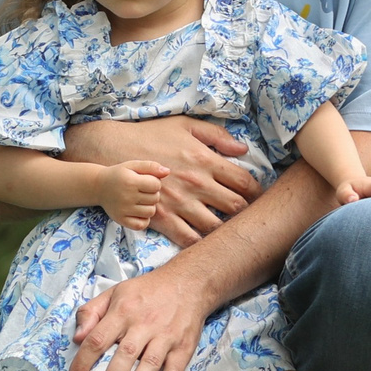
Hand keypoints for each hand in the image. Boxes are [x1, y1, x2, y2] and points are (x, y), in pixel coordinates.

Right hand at [63, 117, 261, 246]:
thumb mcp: (185, 125)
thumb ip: (217, 136)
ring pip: (216, 228)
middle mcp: (196, 184)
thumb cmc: (150, 134)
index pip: (244, 182)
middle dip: (247, 214)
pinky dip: (201, 244)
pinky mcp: (162, 217)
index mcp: (205, 160)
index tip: (258, 198)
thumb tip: (242, 151)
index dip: (257, 193)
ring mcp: (179, 203)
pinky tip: (206, 242)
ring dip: (227, 232)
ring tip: (231, 232)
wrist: (112, 149)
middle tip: (250, 218)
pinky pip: (188, 239)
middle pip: (236, 207)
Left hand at [67, 265, 216, 370]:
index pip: (97, 340)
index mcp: (122, 311)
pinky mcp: (183, 346)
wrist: (188, 282)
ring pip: (150, 364)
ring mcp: (165, 336)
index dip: (82, 364)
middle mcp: (143, 324)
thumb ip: (91, 313)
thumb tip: (77, 338)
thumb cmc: (146, 291)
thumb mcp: (114, 292)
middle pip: (125, 354)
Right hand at [97, 160, 168, 229]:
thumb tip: (167, 171)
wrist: (98, 186)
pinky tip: (138, 211)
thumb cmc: (119, 174)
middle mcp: (127, 197)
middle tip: (142, 190)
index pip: (156, 185)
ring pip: (150, 212)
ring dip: (149, 206)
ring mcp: (124, 210)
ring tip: (140, 200)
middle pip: (155, 199)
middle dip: (152, 194)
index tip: (146, 181)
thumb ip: (151, 166)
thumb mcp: (133, 165)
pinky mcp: (121, 220)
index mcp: (130, 181)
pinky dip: (144, 220)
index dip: (154, 182)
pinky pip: (142, 225)